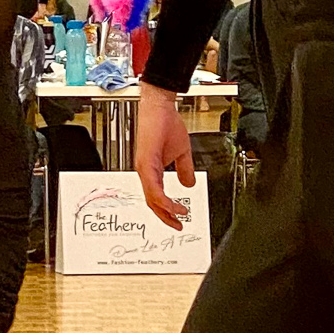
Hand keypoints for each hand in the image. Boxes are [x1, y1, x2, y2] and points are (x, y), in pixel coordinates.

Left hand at [135, 83, 195, 230]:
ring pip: (152, 198)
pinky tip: (172, 204)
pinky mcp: (145, 162)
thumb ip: (184, 170)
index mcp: (151, 170)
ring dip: (166, 210)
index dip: (167, 211)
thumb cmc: (166, 124)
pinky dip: (162, 198)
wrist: (160, 107)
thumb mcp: (181, 152)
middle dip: (166, 217)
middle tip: (178, 225)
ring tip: (179, 216)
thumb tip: (189, 184)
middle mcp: (145, 171)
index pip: (157, 197)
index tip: (179, 219)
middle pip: (152, 202)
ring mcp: (143, 167)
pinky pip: (152, 187)